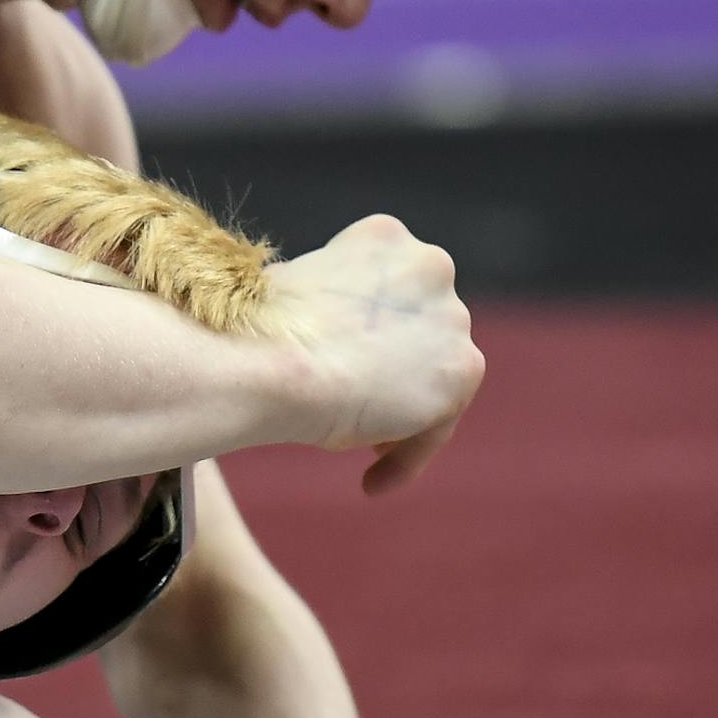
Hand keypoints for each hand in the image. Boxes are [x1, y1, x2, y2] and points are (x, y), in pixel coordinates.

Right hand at [262, 215, 482, 493]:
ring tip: (366, 452)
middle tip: (356, 410)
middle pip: (421, 334)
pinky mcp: (462, 370)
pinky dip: (407, 456)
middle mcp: (429, 264)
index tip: (341, 365)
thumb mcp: (289, 298)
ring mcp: (451, 317)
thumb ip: (328, 308)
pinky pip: (437, 423)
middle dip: (393, 372)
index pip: (392, 292)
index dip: (370, 334)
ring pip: (433, 380)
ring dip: (403, 416)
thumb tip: (327, 342)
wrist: (271, 363)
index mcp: (383, 235)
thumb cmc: (255, 335)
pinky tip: (372, 482)